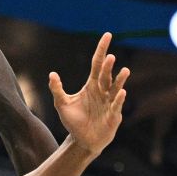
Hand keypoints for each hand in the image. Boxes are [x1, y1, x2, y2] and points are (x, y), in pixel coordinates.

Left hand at [48, 33, 129, 153]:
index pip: (97, 64)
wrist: (81, 140)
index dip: (101, 49)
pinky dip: (118, 99)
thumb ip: (57, 89)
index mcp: (91, 85)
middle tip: (109, 57)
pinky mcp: (113, 115)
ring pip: (115, 88)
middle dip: (107, 67)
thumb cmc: (74, 121)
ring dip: (119, 80)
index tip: (107, 35)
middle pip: (105, 75)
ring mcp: (109, 103)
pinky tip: (120, 92)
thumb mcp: (62, 104)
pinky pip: (116, 105)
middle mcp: (102, 91)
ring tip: (124, 70)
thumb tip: (52, 74)